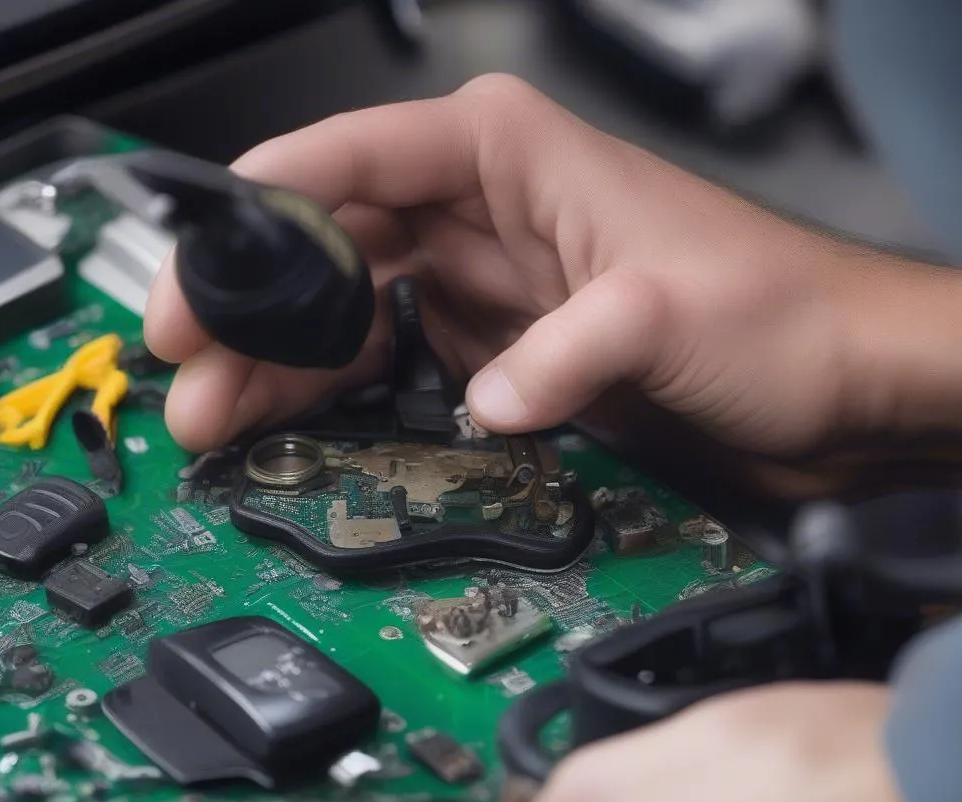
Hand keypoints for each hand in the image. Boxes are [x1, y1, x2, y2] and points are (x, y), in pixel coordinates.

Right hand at [145, 75, 961, 452]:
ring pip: (351, 314)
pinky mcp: (496, 349)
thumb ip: (565, 353)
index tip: (196, 268)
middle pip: (332, 247)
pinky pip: (395, 363)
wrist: (835, 384)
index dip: (264, 212)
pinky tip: (300, 424)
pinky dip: (346, 395)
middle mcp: (481, 211)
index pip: (356, 157)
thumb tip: (486, 401)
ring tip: (220, 415)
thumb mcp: (670, 314)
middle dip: (253, 309)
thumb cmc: (783, 312)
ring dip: (284, 365)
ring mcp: (482, 284)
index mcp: (509, 155)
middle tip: (188, 367)